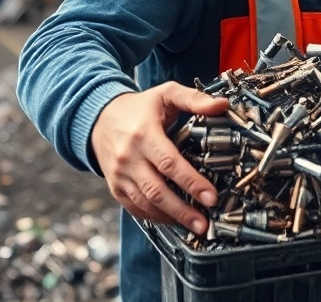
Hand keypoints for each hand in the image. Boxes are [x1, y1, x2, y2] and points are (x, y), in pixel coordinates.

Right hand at [90, 82, 229, 233]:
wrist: (99, 118)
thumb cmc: (138, 107)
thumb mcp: (165, 94)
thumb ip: (193, 98)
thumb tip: (222, 106)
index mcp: (144, 134)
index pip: (169, 163)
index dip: (191, 182)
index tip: (210, 196)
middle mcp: (129, 157)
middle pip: (157, 190)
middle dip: (182, 210)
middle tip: (204, 223)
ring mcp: (120, 175)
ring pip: (146, 203)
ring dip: (171, 218)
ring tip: (194, 226)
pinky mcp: (116, 187)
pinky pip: (135, 208)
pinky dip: (155, 217)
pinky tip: (173, 220)